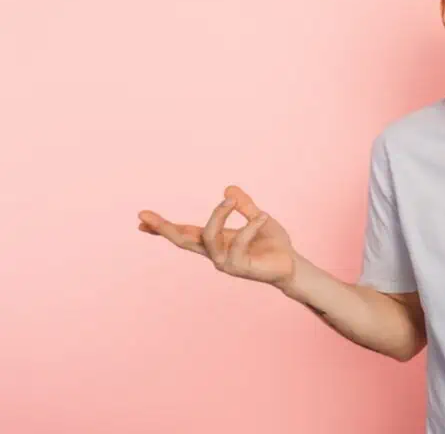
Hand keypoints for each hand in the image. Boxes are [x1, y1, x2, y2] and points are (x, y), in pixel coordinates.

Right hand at [138, 185, 296, 286]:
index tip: (141, 218)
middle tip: (144, 216)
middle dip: (164, 228)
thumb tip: (228, 188)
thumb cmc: (272, 244)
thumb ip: (244, 206)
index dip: (164, 227)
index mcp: (216, 241)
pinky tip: (263, 216)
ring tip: (231, 201)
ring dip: (218, 216)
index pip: (185, 233)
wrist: (291, 265)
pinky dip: (250, 227)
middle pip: (183, 241)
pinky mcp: (240, 268)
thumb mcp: (257, 218)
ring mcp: (226, 262)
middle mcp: (216, 253)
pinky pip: (239, 244)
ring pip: (209, 238)